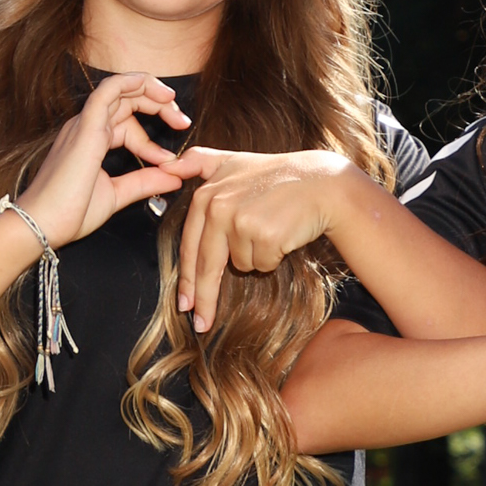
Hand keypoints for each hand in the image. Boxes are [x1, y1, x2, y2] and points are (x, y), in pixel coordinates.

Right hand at [16, 74, 190, 249]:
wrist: (42, 224)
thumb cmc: (69, 213)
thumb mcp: (117, 195)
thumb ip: (144, 182)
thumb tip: (174, 177)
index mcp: (91, 139)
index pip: (127, 122)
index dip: (152, 136)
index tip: (171, 159)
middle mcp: (86, 126)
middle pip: (126, 99)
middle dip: (158, 105)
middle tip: (182, 120)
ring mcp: (84, 124)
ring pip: (119, 89)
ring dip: (149, 91)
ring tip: (172, 102)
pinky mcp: (86, 128)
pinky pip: (108, 91)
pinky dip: (131, 84)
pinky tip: (154, 91)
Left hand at [168, 145, 354, 330]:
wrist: (319, 183)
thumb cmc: (277, 176)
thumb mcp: (233, 160)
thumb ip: (198, 163)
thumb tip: (166, 167)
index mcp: (207, 194)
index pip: (190, 245)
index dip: (187, 280)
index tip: (183, 305)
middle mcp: (219, 205)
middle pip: (207, 265)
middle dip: (204, 300)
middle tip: (201, 324)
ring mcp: (240, 220)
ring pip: (241, 265)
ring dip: (256, 256)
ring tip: (270, 230)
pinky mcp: (263, 235)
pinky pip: (261, 265)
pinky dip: (272, 257)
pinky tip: (282, 234)